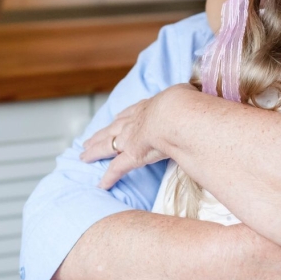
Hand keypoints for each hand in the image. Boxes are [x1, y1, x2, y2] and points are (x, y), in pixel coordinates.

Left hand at [80, 85, 195, 188]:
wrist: (175, 114)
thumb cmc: (184, 103)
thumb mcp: (186, 94)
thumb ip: (188, 97)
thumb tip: (196, 96)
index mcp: (148, 107)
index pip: (130, 113)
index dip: (122, 118)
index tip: (116, 119)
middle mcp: (134, 121)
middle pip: (113, 128)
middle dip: (101, 134)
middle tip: (88, 140)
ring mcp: (130, 138)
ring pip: (107, 145)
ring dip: (95, 150)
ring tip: (84, 154)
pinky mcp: (131, 156)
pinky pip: (116, 169)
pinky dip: (108, 177)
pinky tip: (101, 185)